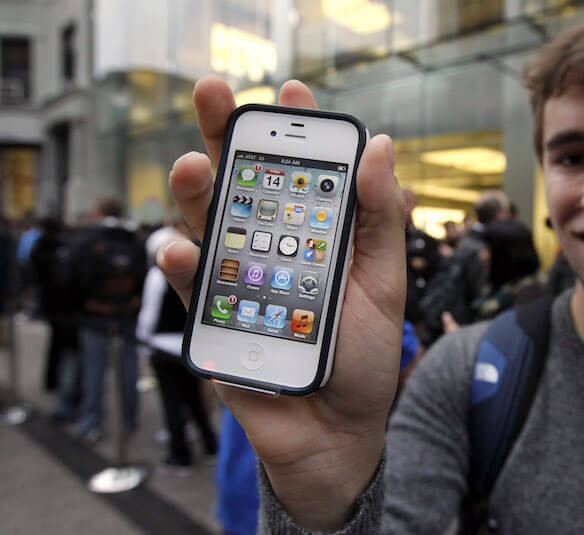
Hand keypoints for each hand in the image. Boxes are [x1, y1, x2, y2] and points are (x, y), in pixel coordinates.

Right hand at [158, 76, 406, 530]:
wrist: (337, 432)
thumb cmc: (366, 357)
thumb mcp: (386, 283)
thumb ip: (382, 219)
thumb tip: (382, 147)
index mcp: (316, 234)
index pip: (299, 171)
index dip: (293, 130)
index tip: (290, 91)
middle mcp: (271, 247)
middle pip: (241, 182)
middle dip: (225, 135)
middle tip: (213, 94)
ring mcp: (238, 279)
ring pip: (205, 223)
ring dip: (194, 190)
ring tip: (193, 165)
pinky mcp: (213, 316)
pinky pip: (187, 284)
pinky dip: (178, 262)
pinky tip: (179, 247)